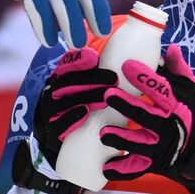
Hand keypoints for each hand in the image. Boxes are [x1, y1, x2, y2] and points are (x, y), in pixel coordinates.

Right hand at [32, 47, 115, 169]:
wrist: (67, 136)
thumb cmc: (88, 106)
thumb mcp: (94, 89)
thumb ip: (108, 76)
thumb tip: (142, 64)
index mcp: (64, 77)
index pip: (67, 64)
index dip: (78, 59)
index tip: (94, 57)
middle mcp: (55, 92)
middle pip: (67, 81)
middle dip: (90, 79)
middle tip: (114, 79)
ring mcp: (52, 112)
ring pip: (63, 101)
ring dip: (84, 96)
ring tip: (104, 98)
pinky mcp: (53, 131)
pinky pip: (58, 123)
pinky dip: (70, 117)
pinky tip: (84, 113)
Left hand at [99, 45, 194, 193]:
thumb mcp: (194, 94)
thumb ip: (179, 72)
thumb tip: (170, 48)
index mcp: (178, 106)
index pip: (162, 90)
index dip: (146, 78)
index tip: (127, 65)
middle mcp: (170, 127)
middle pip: (146, 116)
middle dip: (127, 106)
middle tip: (108, 95)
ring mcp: (162, 148)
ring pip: (139, 144)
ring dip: (121, 139)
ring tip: (104, 133)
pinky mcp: (156, 165)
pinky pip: (137, 169)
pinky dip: (122, 170)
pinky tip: (106, 166)